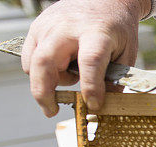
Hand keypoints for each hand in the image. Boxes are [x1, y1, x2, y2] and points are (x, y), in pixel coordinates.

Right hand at [21, 0, 150, 116]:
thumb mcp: (126, 52)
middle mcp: (67, 28)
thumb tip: (103, 107)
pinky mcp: (37, 28)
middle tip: (52, 111)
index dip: (91, 87)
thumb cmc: (116, 28)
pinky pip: (29, 57)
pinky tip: (59, 69)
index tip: (93, 105)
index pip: (90, 61)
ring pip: (32, 62)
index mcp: (96, 33)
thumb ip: (115, 80)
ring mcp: (48, 26)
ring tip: (70, 79)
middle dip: (44, 92)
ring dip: (45, 82)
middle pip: (46, 62)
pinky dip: (39, 71)